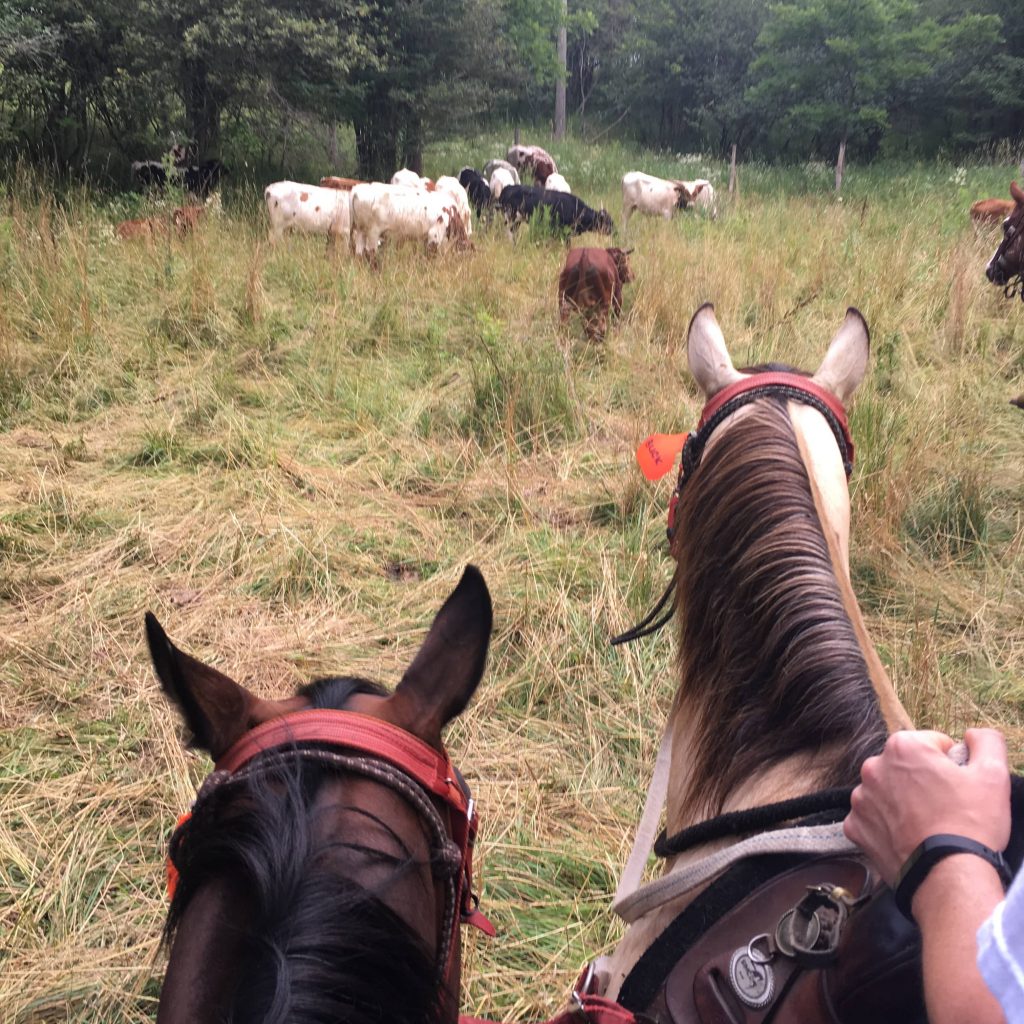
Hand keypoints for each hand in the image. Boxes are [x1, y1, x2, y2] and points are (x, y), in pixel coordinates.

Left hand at [843, 728, 1010, 885]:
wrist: (947, 877)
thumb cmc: (970, 824)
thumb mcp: (993, 774)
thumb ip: (986, 741)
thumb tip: (973, 735)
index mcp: (903, 746)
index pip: (932, 744)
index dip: (951, 764)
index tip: (959, 786)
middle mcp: (873, 767)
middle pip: (906, 767)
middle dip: (924, 781)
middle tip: (946, 807)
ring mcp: (861, 798)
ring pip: (888, 792)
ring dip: (904, 802)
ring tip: (928, 825)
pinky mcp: (855, 827)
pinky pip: (873, 818)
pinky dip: (888, 826)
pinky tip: (909, 837)